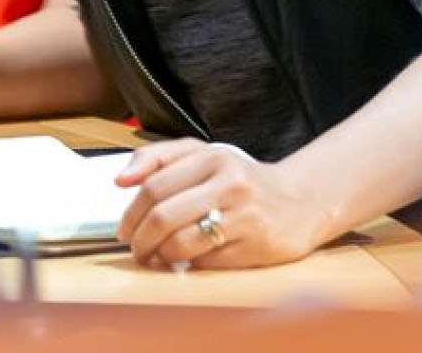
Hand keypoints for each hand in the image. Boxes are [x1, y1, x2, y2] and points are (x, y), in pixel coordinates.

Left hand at [115, 139, 337, 268]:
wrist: (301, 201)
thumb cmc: (242, 181)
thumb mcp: (206, 156)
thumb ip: (160, 158)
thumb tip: (120, 179)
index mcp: (215, 157)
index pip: (155, 186)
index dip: (131, 213)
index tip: (124, 229)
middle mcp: (231, 183)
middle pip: (163, 217)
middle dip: (140, 241)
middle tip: (137, 249)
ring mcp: (245, 216)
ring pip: (180, 245)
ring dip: (160, 257)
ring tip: (160, 257)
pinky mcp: (255, 246)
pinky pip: (204, 263)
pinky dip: (189, 266)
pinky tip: (191, 259)